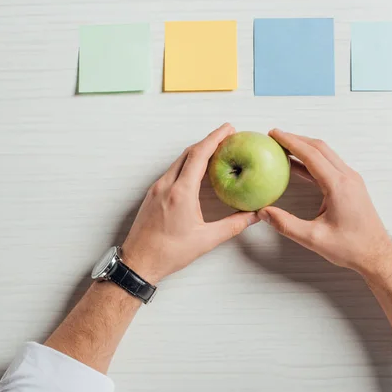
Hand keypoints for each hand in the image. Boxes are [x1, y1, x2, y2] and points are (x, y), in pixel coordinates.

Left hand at [121, 123, 258, 283]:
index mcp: (181, 193)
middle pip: (189, 153)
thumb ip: (233, 225)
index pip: (199, 155)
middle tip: (227, 137)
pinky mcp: (152, 194)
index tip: (229, 129)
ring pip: (179, 161)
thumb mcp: (206, 240)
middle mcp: (166, 185)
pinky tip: (196, 171)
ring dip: (197, 152)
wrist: (138, 262)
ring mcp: (157, 188)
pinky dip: (187, 164)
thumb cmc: (168, 253)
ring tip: (216, 151)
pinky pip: (172, 171)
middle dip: (209, 141)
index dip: (215, 138)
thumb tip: (253, 216)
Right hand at [258, 129, 391, 274]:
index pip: (311, 155)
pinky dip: (313, 159)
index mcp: (338, 186)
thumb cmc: (351, 247)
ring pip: (326, 154)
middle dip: (296, 139)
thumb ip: (286, 224)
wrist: (376, 254)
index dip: (290, 142)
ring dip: (305, 147)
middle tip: (275, 136)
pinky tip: (298, 165)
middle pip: (319, 148)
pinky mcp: (351, 186)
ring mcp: (351, 180)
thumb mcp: (314, 238)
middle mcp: (347, 177)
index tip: (274, 134)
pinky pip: (330, 164)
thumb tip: (264, 212)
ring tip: (284, 147)